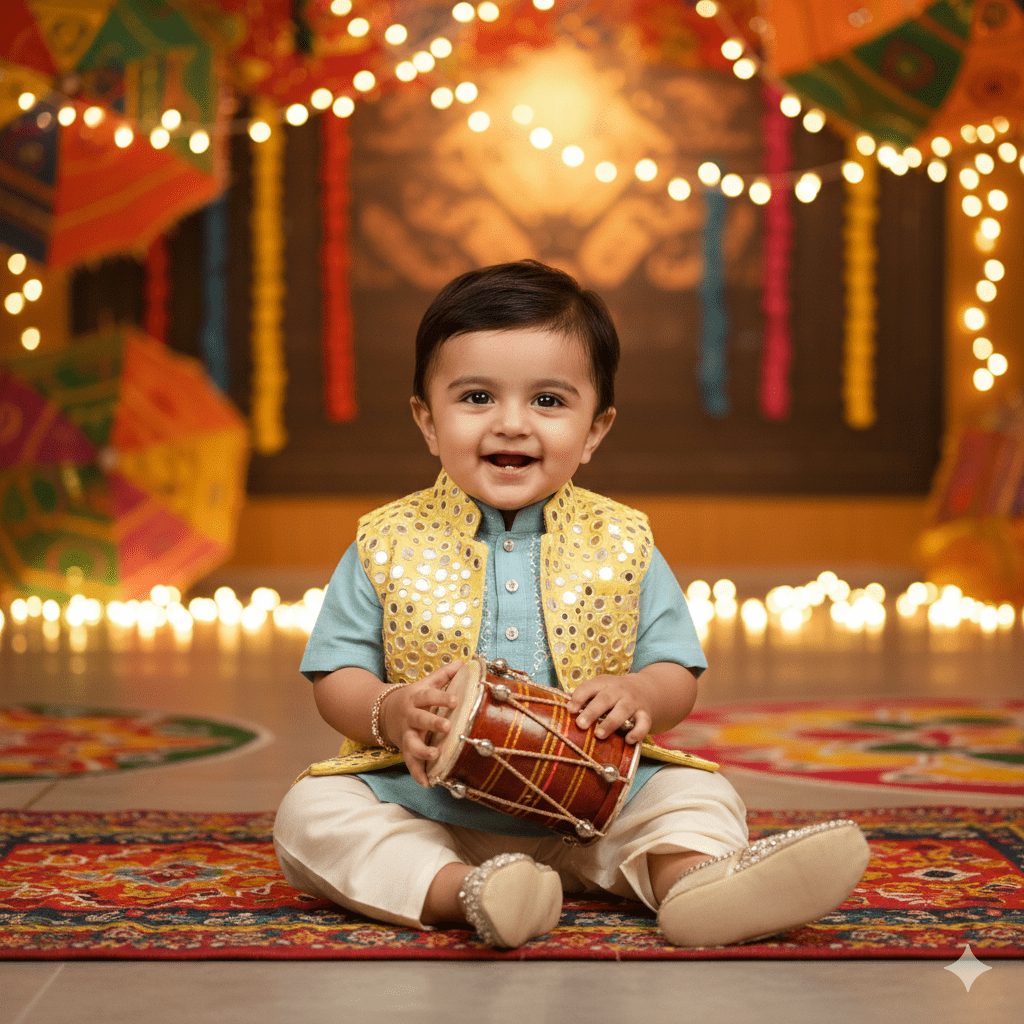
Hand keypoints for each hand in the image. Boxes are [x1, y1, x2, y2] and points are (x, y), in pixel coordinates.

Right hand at [381, 661, 462, 785]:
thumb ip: (443, 675)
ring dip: (423, 750)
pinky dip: (417, 774)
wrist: (383, 712)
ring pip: (412, 744)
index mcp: (416, 698)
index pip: (429, 696)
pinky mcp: (405, 750)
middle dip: (432, 723)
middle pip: (420, 719)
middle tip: (447, 727)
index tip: (456, 701)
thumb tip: (464, 662)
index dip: (441, 698)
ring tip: (435, 755)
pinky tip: (427, 783)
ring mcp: (406, 734)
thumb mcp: (425, 685)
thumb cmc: (413, 698)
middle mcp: (410, 717)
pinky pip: (410, 763)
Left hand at [566, 673, 650, 744]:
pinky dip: (637, 732)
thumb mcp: (601, 688)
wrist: (648, 689)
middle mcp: (619, 691)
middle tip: (580, 724)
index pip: (589, 687)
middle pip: (605, 699)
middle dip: (592, 711)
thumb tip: (560, 710)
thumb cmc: (614, 693)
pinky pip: (643, 724)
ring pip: (623, 710)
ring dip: (610, 722)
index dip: (579, 697)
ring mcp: (633, 702)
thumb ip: (584, 698)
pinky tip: (628, 740)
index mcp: (604, 683)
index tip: (569, 709)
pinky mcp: (646, 714)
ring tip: (599, 734)